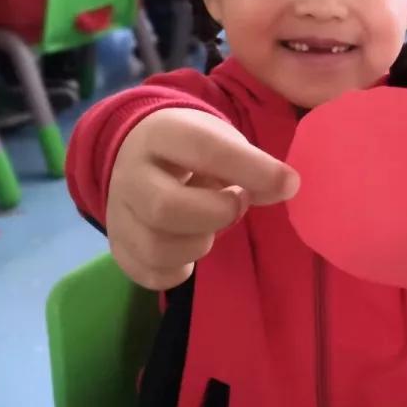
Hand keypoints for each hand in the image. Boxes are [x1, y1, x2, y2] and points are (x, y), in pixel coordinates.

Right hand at [106, 108, 298, 289]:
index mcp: (161, 134)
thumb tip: (286, 187)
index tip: (290, 183)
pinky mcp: (119, 245)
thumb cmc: (192, 147)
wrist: (138, 153)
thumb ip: (253, 163)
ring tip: (211, 226)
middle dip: (216, 214)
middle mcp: (130, 173)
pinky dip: (179, 269)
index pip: (204, 150)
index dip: (251, 169)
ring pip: (155, 246)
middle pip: (165, 208)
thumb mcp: (222, 140)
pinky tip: (191, 249)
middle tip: (238, 204)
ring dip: (198, 244)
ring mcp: (117, 212)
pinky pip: (149, 272)